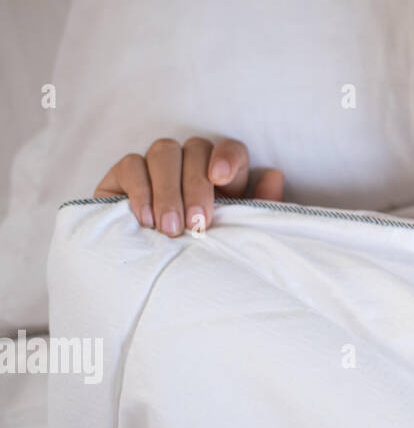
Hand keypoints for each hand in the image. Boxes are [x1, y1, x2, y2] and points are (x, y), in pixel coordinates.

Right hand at [92, 137, 283, 237]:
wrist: (156, 278)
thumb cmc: (203, 252)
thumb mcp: (235, 234)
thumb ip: (257, 208)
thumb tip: (274, 176)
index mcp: (222, 172)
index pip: (230, 149)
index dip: (228, 157)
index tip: (223, 180)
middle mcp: (190, 162)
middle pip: (196, 149)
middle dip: (197, 187)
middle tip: (196, 225)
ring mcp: (156, 165)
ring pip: (164, 151)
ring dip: (169, 189)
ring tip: (170, 228)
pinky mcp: (124, 175)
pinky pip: (132, 165)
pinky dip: (141, 190)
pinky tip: (145, 218)